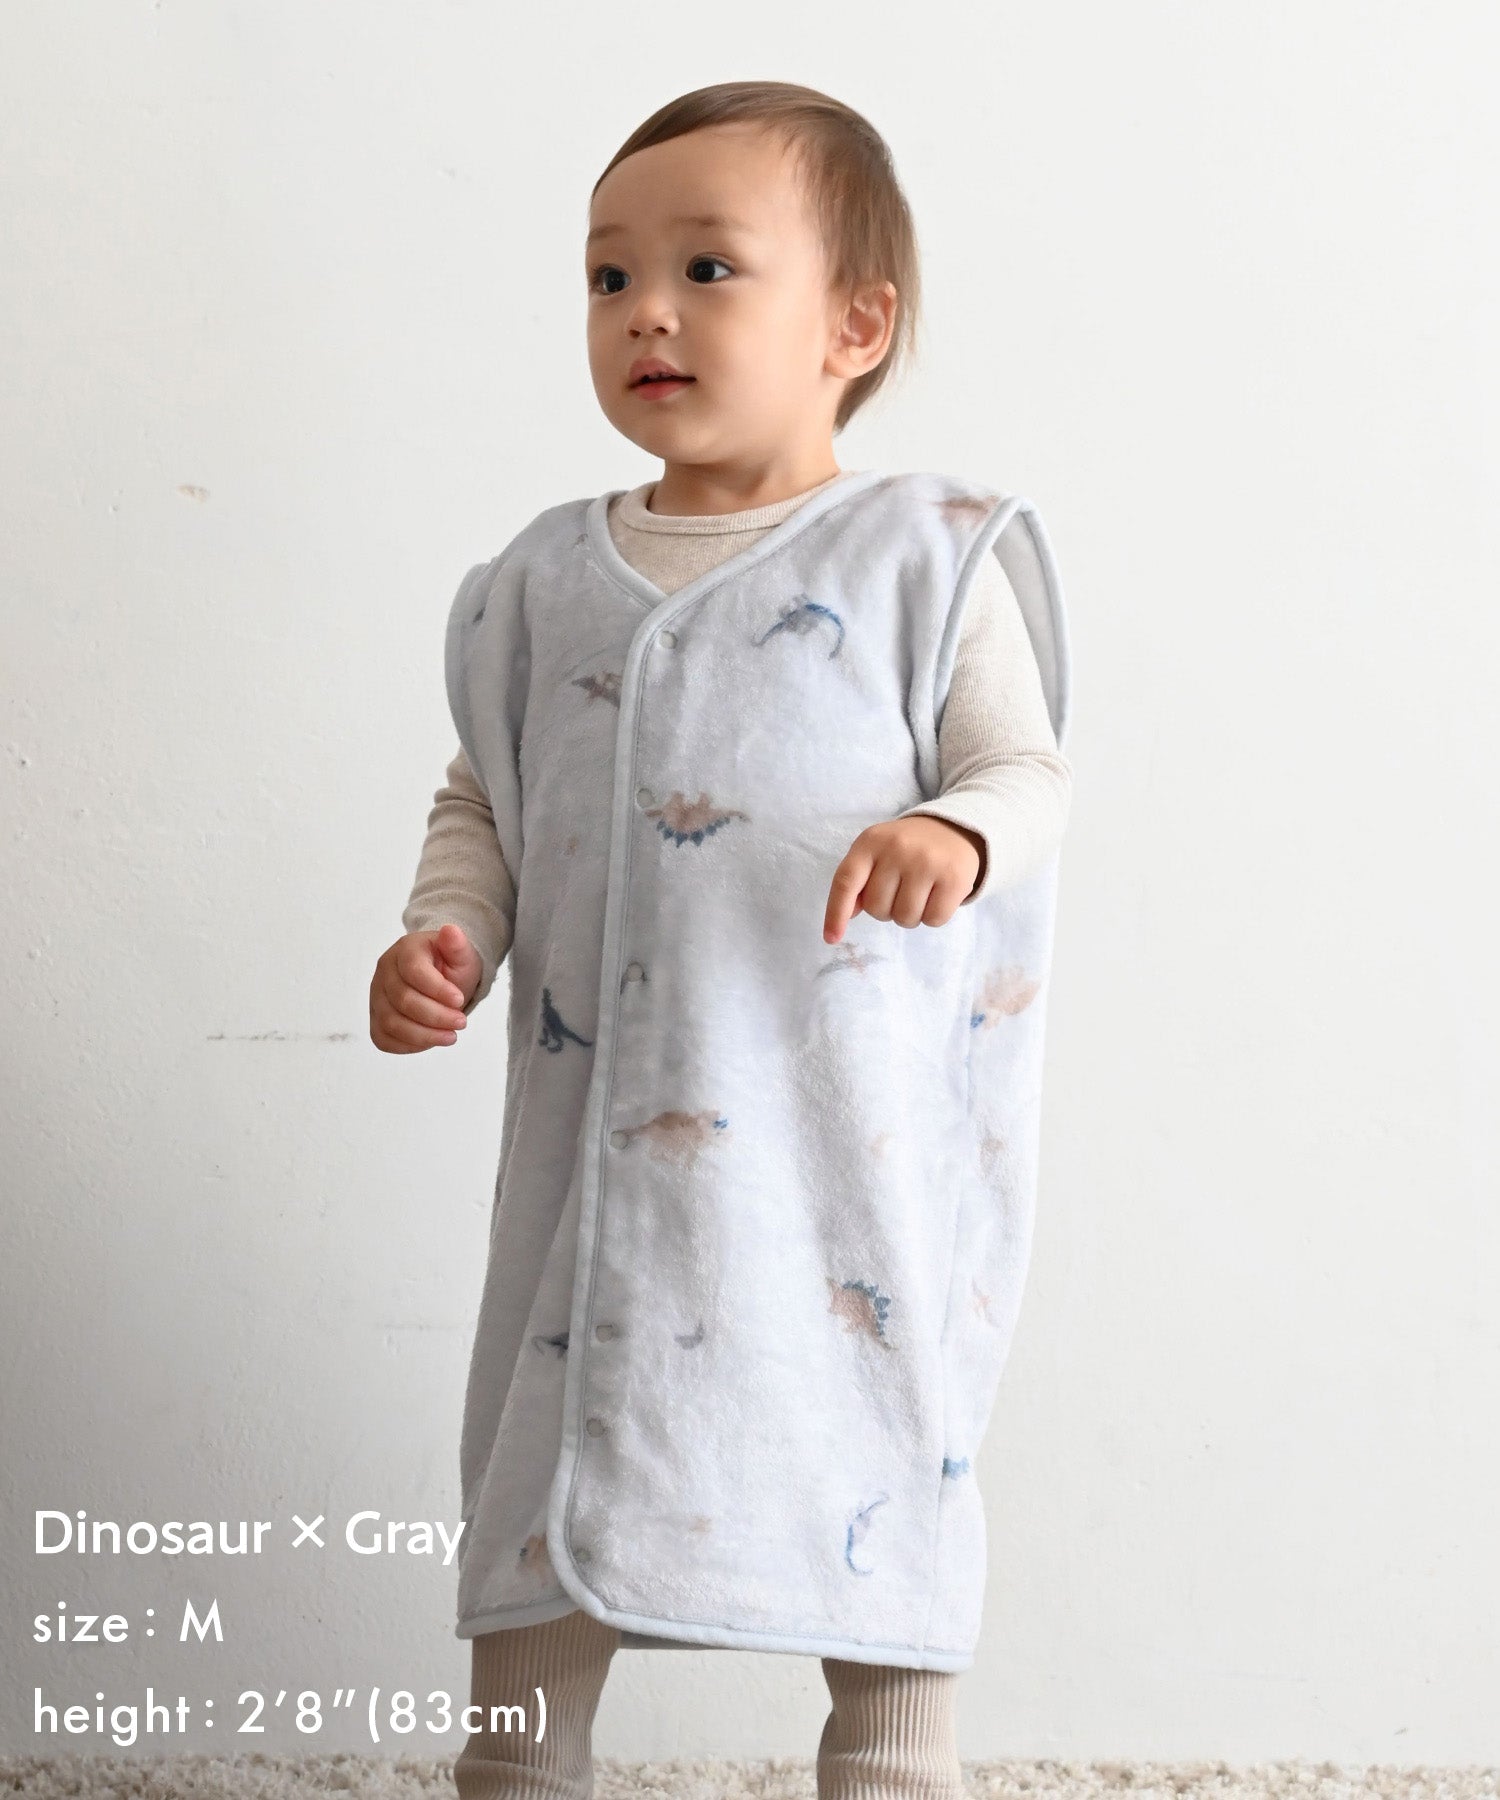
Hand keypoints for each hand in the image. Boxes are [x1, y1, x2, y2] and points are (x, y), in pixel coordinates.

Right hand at [369, 922, 481, 1052]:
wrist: (441, 977)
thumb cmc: (450, 965)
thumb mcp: (462, 954)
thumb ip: (458, 946)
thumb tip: (451, 930)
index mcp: (404, 950)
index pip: (414, 971)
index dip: (437, 990)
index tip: (459, 1000)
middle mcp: (384, 972)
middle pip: (403, 1000)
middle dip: (436, 1016)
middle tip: (461, 1022)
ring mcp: (376, 997)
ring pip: (391, 1023)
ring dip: (424, 1035)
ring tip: (450, 1036)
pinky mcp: (376, 1019)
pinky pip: (383, 1038)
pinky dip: (408, 1045)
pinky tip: (430, 1040)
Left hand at [823, 816, 983, 943]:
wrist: (953, 829)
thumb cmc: (906, 848)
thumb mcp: (876, 852)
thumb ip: (858, 880)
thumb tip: (849, 913)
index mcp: (870, 842)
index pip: (846, 881)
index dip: (836, 913)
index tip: (831, 938)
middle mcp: (897, 849)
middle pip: (877, 909)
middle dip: (886, 909)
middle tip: (900, 890)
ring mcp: (927, 862)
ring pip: (904, 918)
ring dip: (909, 916)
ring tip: (919, 893)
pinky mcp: (954, 878)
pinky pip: (934, 919)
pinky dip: (933, 917)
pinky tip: (937, 896)